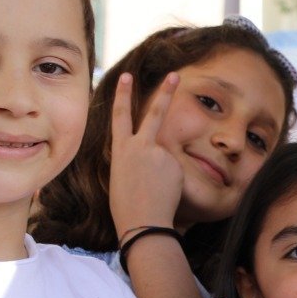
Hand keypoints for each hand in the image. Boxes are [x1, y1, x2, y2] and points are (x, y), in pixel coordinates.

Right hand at [108, 71, 185, 234]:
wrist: (143, 222)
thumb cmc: (127, 206)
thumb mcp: (123, 176)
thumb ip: (138, 158)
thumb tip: (156, 153)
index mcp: (121, 150)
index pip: (121, 116)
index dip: (123, 95)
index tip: (127, 77)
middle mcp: (140, 146)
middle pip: (155, 112)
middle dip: (166, 91)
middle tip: (175, 75)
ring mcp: (159, 153)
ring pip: (166, 157)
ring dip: (163, 173)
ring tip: (154, 192)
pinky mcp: (175, 164)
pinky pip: (175, 169)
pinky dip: (171, 181)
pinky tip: (165, 192)